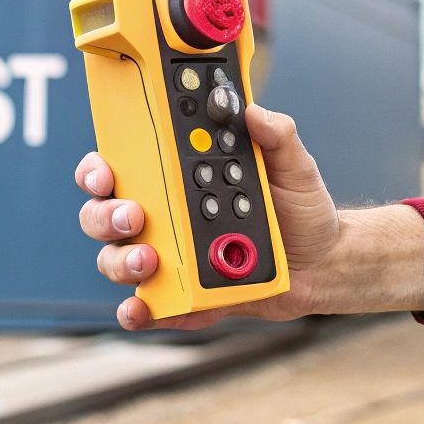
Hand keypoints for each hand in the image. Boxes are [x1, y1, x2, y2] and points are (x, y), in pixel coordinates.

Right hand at [74, 104, 344, 330]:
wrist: (327, 262)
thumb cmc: (300, 209)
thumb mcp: (293, 166)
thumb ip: (277, 136)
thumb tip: (255, 112)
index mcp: (178, 180)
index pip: (121, 169)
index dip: (97, 170)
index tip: (105, 174)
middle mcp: (165, 219)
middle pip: (104, 217)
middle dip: (105, 217)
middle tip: (133, 217)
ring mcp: (171, 260)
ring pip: (118, 262)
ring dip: (121, 263)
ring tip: (149, 262)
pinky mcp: (187, 298)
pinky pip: (154, 308)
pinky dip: (142, 311)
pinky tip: (143, 309)